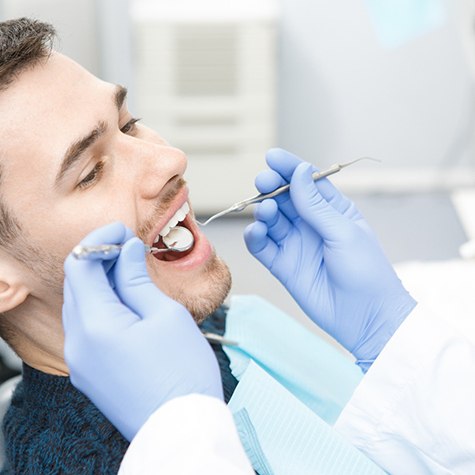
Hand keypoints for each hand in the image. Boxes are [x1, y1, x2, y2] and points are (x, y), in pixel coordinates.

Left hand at [63, 222, 222, 440]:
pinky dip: (103, 306)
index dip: (99, 240)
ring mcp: (81, 361)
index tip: (122, 229)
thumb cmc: (182, 374)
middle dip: (100, 259)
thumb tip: (126, 250)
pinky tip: (129, 302)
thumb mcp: (165, 315)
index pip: (80, 264)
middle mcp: (78, 343)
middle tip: (130, 248)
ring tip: (133, 273)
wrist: (182, 429)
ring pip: (81, 305)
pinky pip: (88, 327)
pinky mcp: (90, 372)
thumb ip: (138, 279)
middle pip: (77, 284)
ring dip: (102, 282)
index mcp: (95, 325)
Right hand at [244, 149, 415, 370]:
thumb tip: (300, 172)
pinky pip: (263, 247)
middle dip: (272, 187)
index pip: (308, 182)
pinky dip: (255, 237)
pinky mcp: (283, 266)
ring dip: (264, 212)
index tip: (272, 157)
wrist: (366, 318)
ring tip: (266, 212)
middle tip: (263, 181)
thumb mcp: (343, 233)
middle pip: (285, 198)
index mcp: (333, 211)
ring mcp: (295, 245)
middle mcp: (311, 225)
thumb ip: (317, 205)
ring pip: (271, 220)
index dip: (290, 168)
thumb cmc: (365, 271)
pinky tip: (255, 232)